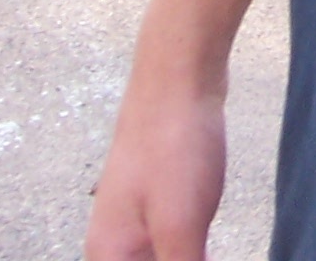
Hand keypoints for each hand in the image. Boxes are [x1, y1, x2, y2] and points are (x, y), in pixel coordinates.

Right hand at [85, 79, 227, 260]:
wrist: (180, 74)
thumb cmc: (173, 145)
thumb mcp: (180, 225)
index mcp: (108, 257)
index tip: (190, 254)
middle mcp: (116, 245)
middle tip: (202, 246)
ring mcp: (138, 221)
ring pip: (162, 260)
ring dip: (188, 258)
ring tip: (206, 242)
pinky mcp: (162, 202)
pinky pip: (175, 248)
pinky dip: (192, 254)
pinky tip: (207, 244)